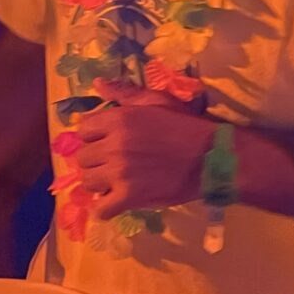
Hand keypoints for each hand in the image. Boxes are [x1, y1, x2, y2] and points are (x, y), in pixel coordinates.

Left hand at [75, 103, 217, 218]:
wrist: (210, 157)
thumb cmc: (185, 125)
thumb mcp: (157, 101)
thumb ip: (125, 92)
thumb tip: (97, 83)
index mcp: (119, 118)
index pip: (83, 129)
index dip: (95, 136)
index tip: (108, 141)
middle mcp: (114, 145)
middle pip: (83, 157)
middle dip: (96, 160)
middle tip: (113, 163)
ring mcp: (120, 172)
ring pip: (88, 182)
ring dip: (99, 183)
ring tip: (115, 182)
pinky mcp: (130, 197)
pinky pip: (100, 209)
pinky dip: (105, 208)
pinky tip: (115, 202)